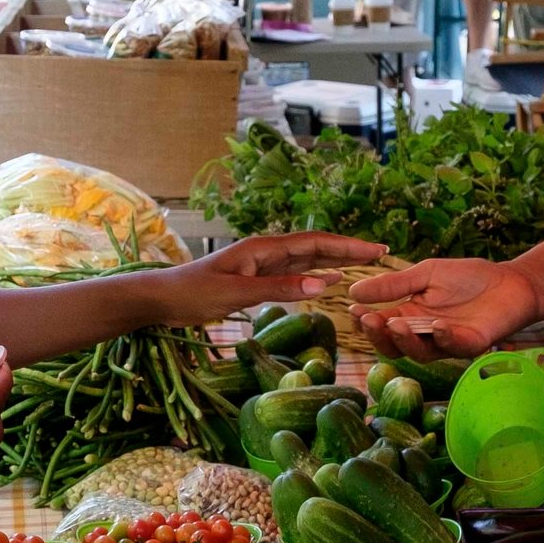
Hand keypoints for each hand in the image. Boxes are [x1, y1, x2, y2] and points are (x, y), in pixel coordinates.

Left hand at [158, 232, 387, 322]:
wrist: (163, 299)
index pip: (316, 243)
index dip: (348, 246)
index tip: (376, 250)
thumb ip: (280, 289)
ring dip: (335, 261)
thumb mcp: (237, 293)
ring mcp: (262, 265)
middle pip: (316, 247)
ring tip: (364, 263)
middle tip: (381, 253)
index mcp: (265, 248)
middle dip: (348, 250)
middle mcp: (267, 252)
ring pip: (307, 260)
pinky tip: (328, 280)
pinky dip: (314, 275)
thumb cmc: (194, 293)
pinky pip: (293, 274)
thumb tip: (324, 284)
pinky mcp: (256, 280)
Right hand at [348, 259, 540, 357]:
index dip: (365, 322)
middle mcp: (425, 335)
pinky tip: (436, 325)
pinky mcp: (471, 345)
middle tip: (368, 320)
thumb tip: (353, 291)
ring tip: (394, 322)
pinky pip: (453, 347)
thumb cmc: (468, 278)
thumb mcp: (426, 274)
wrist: (510, 281)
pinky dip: (443, 337)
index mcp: (410, 316)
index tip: (353, 310)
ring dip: (405, 340)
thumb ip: (394, 284)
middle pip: (394, 346)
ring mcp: (447, 343)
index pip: (381, 326)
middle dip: (378, 335)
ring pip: (419, 353)